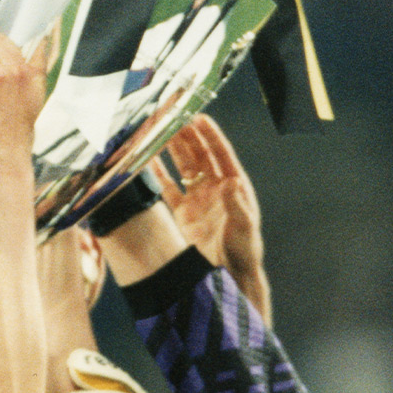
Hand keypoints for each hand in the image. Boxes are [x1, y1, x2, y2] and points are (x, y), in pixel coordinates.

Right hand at [157, 115, 269, 323]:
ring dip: (171, 149)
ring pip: (182, 167)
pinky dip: (158, 175)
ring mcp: (197, 199)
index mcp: (234, 185)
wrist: (228, 276)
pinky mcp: (182, 213)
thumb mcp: (244, 227)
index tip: (199, 117)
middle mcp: (215, 188)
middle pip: (198, 154)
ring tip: (159, 129)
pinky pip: (167, 189)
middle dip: (185, 135)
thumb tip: (232, 183)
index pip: (220, 154)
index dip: (210, 135)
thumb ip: (237, 204)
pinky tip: (148, 161)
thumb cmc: (244, 251)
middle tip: (172, 116)